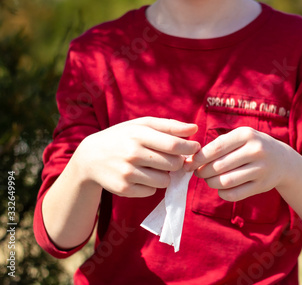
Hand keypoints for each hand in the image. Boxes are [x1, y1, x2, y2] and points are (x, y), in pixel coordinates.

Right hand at [73, 117, 199, 197]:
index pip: (174, 145)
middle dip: (178, 162)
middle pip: (173, 164)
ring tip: (154, 167)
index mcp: (139, 134)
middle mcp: (132, 153)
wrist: (90, 158)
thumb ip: (170, 126)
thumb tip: (194, 129)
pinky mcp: (124, 189)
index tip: (195, 148)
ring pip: (164, 180)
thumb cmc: (123, 138)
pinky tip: (141, 176)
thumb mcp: (142, 125)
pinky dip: (151, 186)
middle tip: (172, 158)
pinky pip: (152, 191)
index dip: (189, 148)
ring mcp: (127, 173)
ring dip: (165, 175)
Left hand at [183, 127, 292, 201]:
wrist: (282, 160)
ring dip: (211, 183)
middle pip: (219, 166)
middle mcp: (256, 150)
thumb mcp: (240, 137)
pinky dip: (222, 193)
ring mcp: (261, 169)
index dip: (199, 158)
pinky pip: (235, 194)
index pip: (216, 148)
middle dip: (203, 171)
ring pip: (226, 181)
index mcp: (246, 134)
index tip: (190, 163)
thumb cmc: (252, 146)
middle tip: (198, 173)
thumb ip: (218, 145)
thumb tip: (192, 159)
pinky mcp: (263, 185)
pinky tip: (220, 188)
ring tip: (208, 180)